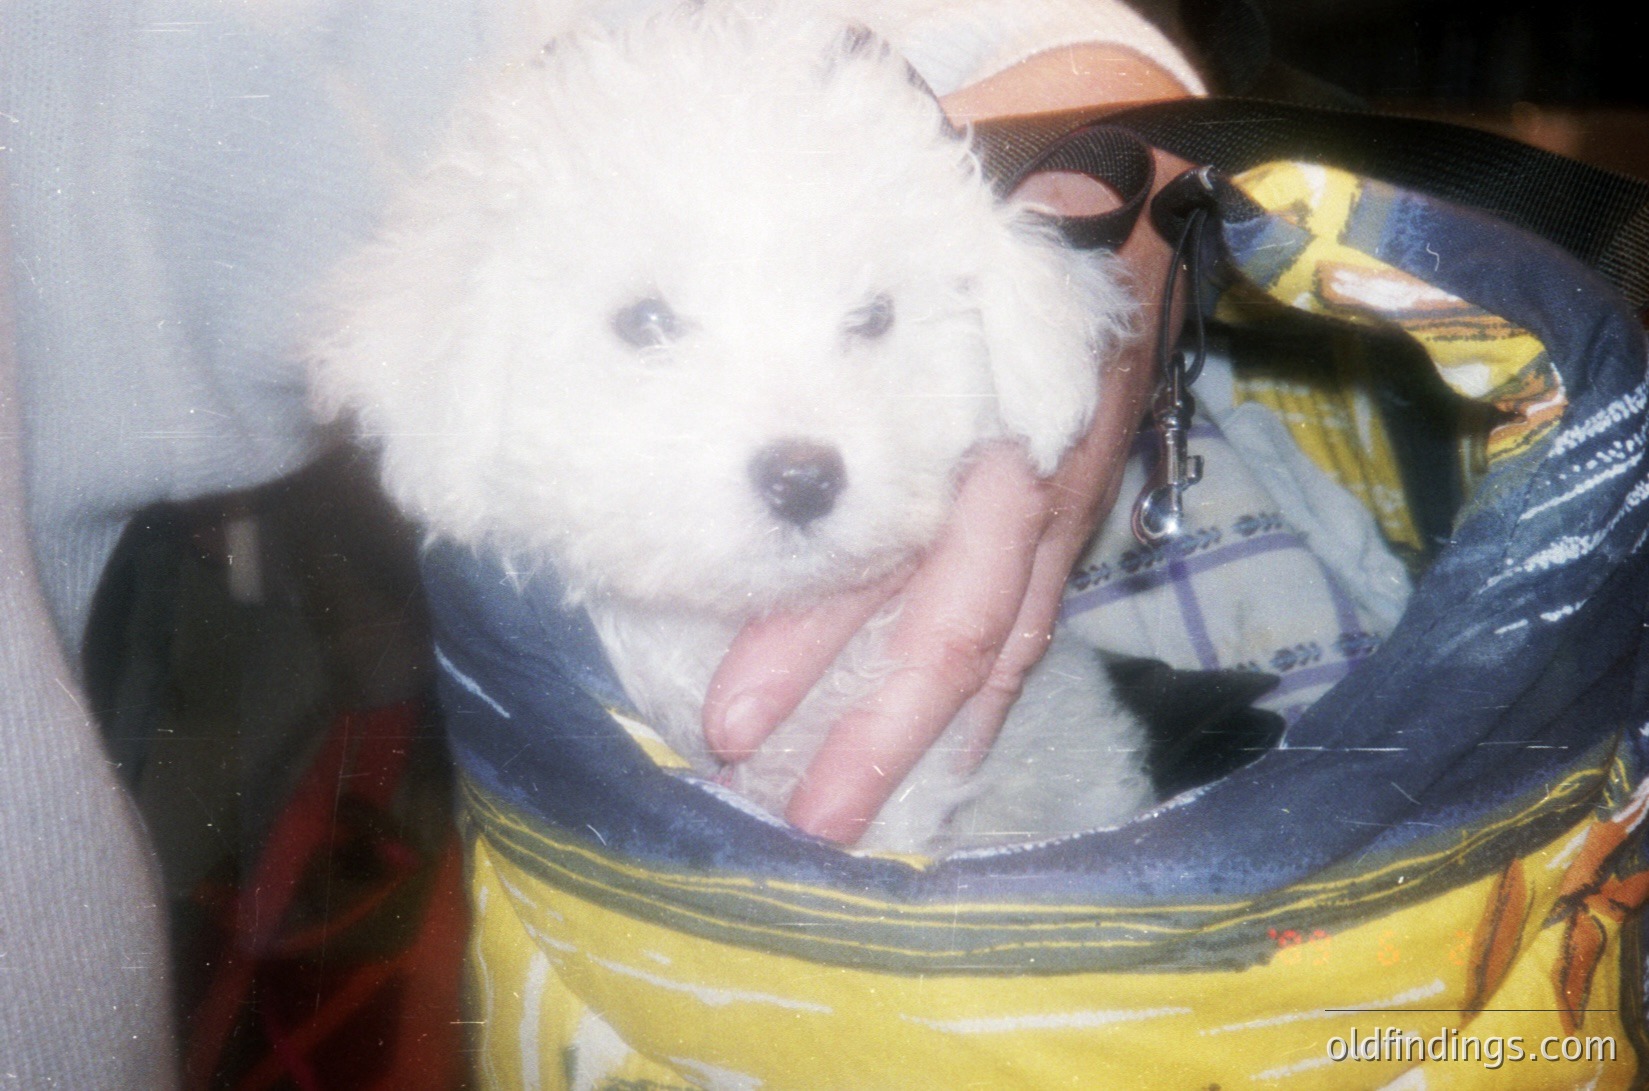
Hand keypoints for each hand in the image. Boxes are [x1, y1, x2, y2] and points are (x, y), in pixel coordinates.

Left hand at [703, 43, 1194, 843]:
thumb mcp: (904, 301)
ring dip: (932, 734)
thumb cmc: (977, 257)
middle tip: (801, 816)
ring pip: (1000, 643)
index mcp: (961, 434)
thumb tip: (725, 485)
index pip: (877, 568)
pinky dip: (994, 697)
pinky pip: (1036, 624)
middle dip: (876, 730)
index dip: (803, 650)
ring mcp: (1058, 511)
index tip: (726, 719)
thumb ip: (830, 392)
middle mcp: (1017, 489)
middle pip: (951, 630)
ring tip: (866, 810)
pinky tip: (956, 758)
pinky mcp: (1074, 519)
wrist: (1119, 222)